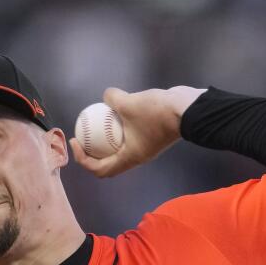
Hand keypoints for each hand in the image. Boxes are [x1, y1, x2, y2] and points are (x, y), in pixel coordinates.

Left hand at [71, 85, 205, 177]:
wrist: (189, 110)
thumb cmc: (158, 112)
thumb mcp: (128, 103)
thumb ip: (113, 99)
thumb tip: (105, 95)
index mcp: (130, 158)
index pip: (100, 169)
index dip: (83, 159)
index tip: (76, 141)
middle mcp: (137, 157)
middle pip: (108, 163)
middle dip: (91, 152)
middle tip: (81, 136)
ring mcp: (145, 147)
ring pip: (120, 149)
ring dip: (106, 140)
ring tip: (96, 122)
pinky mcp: (152, 136)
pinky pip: (130, 135)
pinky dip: (120, 128)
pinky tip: (115, 110)